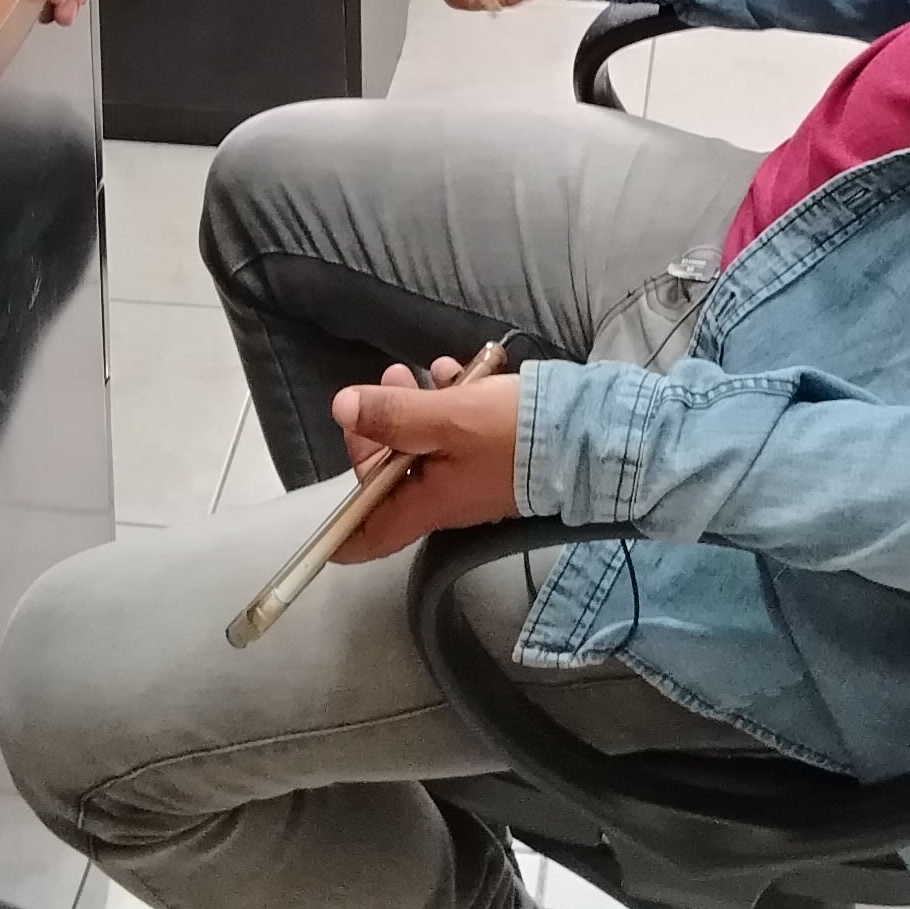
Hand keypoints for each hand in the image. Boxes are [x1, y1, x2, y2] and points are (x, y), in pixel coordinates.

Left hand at [327, 359, 524, 563]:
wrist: (588, 436)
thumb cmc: (512, 435)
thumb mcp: (447, 419)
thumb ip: (393, 416)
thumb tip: (341, 409)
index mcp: (427, 503)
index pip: (371, 537)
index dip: (341, 533)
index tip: (321, 519)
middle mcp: (445, 497)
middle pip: (391, 475)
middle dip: (380, 429)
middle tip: (384, 386)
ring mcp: (470, 476)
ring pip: (424, 445)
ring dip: (414, 406)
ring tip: (417, 371)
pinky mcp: (494, 454)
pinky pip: (456, 431)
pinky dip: (449, 403)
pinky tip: (455, 373)